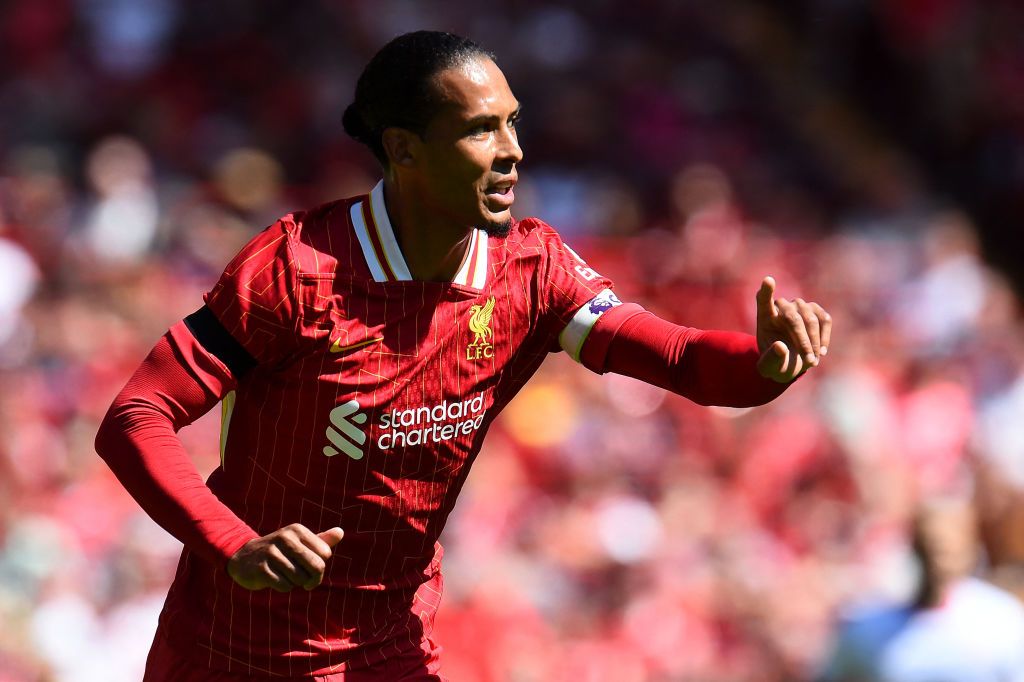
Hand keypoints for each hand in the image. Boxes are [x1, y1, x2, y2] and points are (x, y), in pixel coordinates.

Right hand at [227, 524, 343, 591]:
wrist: (243, 557)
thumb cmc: (279, 551)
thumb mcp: (299, 542)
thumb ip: (321, 540)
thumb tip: (341, 532)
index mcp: (297, 530)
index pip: (325, 554)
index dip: (321, 565)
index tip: (310, 567)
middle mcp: (285, 538)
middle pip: (317, 566)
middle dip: (314, 579)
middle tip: (307, 582)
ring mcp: (272, 553)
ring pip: (300, 579)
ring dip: (295, 583)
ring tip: (285, 576)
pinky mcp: (262, 569)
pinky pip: (285, 586)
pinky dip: (284, 587)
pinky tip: (275, 579)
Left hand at [755, 276, 831, 382]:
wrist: (790, 363)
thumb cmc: (776, 363)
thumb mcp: (769, 367)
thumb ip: (771, 359)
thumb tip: (780, 346)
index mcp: (764, 317)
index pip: (763, 300)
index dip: (766, 292)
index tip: (768, 281)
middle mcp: (781, 307)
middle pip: (792, 316)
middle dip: (802, 340)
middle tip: (809, 361)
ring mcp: (799, 306)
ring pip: (810, 318)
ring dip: (814, 342)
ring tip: (812, 361)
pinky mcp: (814, 310)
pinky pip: (824, 319)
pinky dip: (824, 337)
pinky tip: (821, 352)